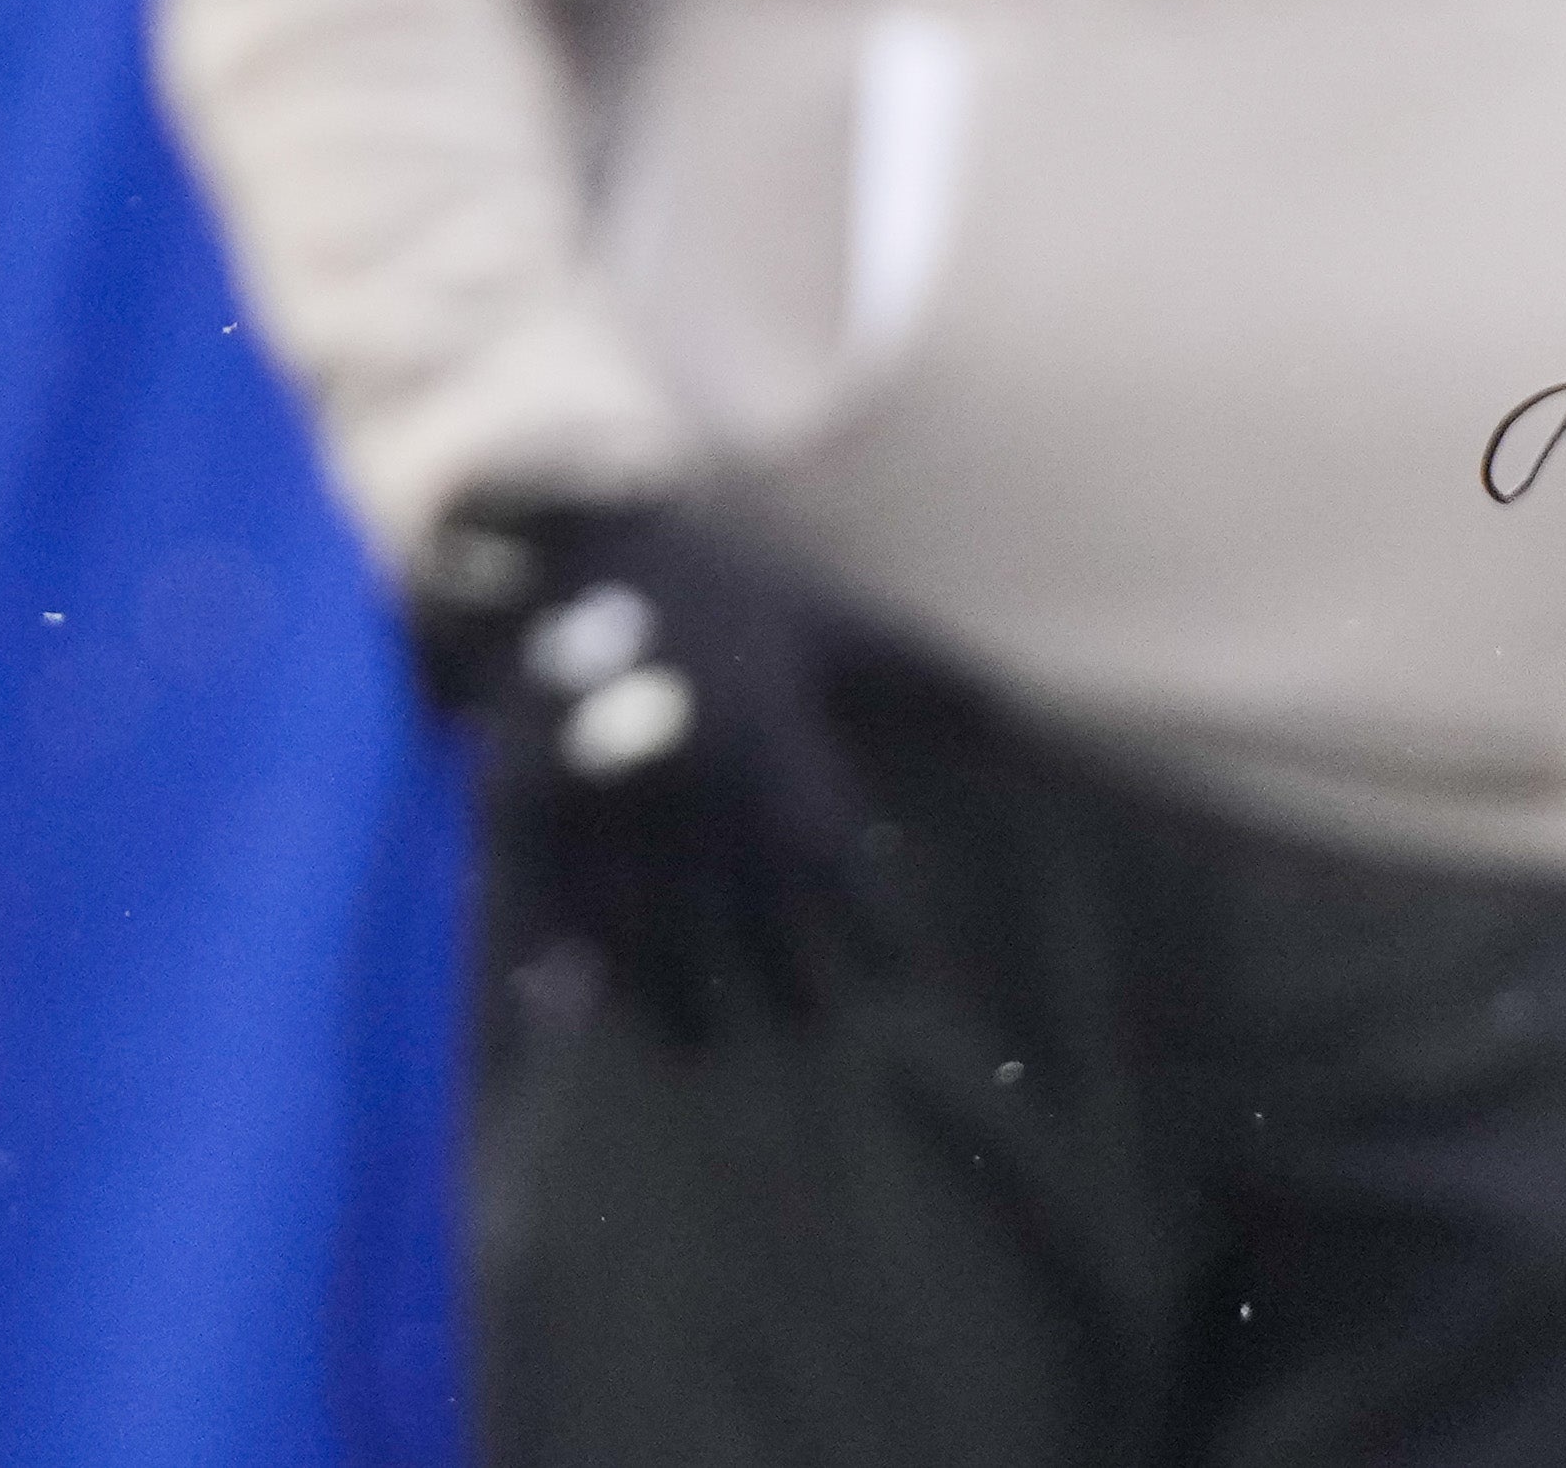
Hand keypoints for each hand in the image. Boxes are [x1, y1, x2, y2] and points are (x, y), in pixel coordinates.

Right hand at [412, 491, 882, 1046]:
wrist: (593, 522)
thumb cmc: (733, 584)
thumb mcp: (837, 620)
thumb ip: (930, 678)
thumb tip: (1025, 726)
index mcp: (772, 734)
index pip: (827, 853)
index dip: (863, 923)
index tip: (891, 978)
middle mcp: (697, 768)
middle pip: (739, 898)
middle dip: (769, 971)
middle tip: (797, 1028)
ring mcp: (611, 776)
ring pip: (644, 905)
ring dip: (669, 981)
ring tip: (692, 1043)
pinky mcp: (540, 773)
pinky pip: (548, 874)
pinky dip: (555, 940)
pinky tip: (572, 998)